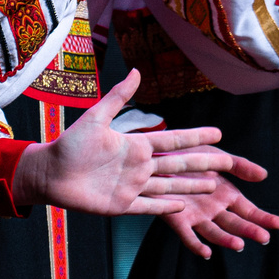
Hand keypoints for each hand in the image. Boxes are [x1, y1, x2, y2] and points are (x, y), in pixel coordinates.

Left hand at [12, 70, 244, 215]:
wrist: (49, 172)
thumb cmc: (69, 144)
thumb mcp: (96, 117)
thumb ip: (118, 96)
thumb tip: (136, 70)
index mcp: (135, 145)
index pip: (173, 140)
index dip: (196, 137)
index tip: (219, 134)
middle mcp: (138, 167)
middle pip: (178, 165)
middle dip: (203, 163)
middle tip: (230, 163)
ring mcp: (132, 187)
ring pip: (169, 187)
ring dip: (191, 187)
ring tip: (214, 187)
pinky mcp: (122, 206)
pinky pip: (149, 207)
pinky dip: (165, 208)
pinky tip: (184, 207)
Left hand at [156, 163, 278, 258]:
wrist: (159, 154)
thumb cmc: (190, 155)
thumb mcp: (218, 157)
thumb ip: (240, 166)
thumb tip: (264, 175)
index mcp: (226, 195)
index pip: (250, 211)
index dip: (264, 218)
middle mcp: (214, 209)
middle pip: (236, 223)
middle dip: (250, 230)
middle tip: (263, 237)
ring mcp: (197, 216)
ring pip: (215, 232)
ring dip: (227, 240)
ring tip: (239, 245)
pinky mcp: (178, 219)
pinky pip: (188, 236)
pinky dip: (197, 245)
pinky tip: (206, 253)